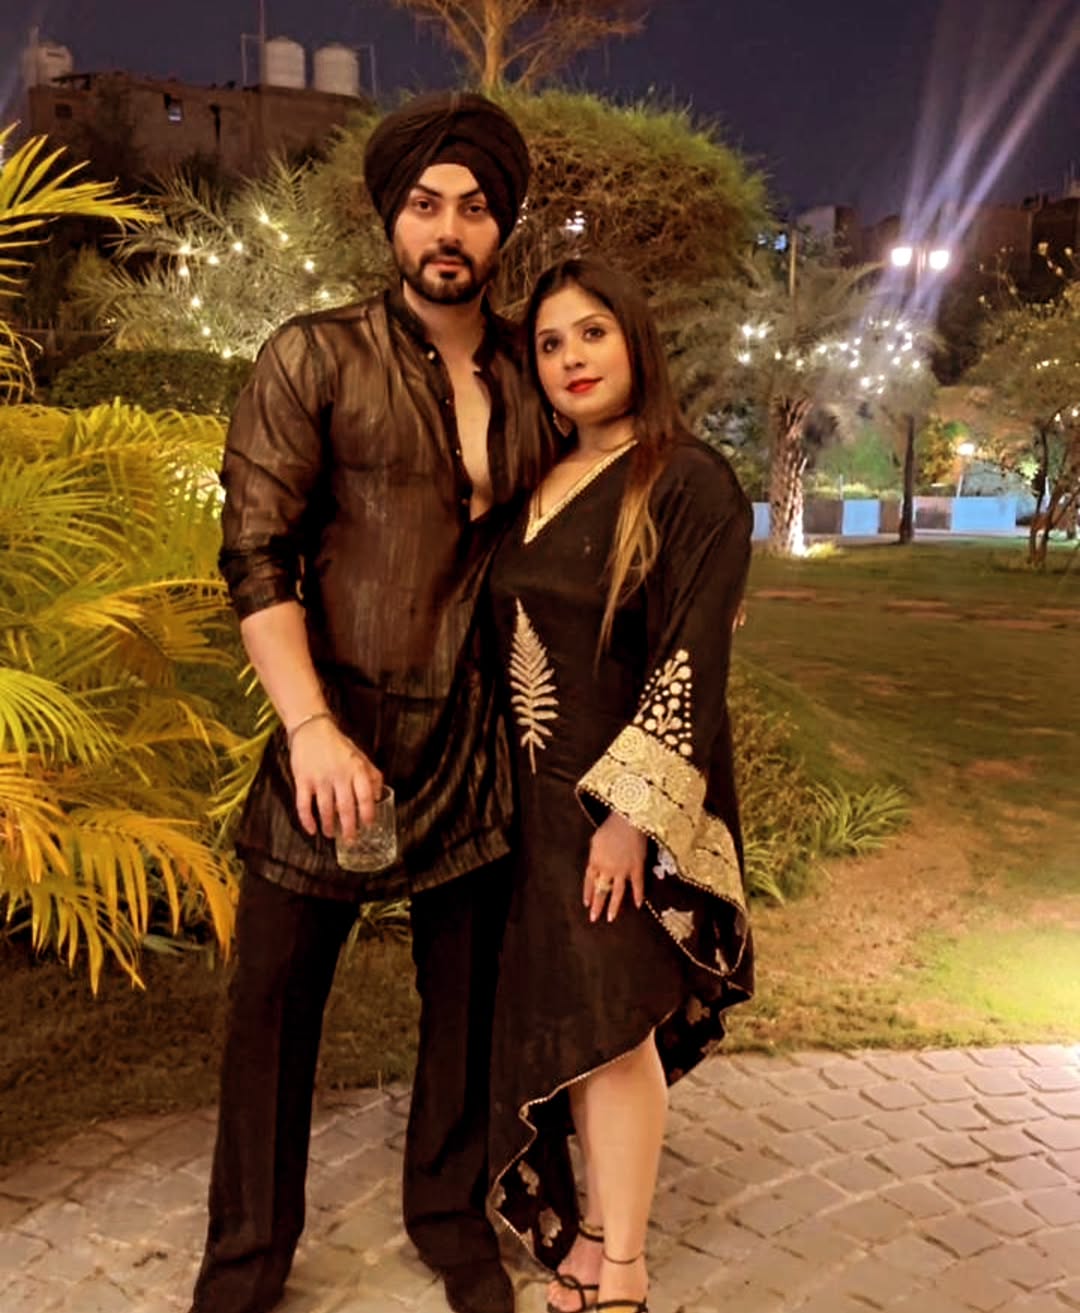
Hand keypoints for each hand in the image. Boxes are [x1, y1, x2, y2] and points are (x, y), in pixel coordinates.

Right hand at [289, 717, 382, 839]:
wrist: (312, 730)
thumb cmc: (338, 745)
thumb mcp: (360, 757)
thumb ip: (372, 775)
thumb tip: (378, 797)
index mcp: (356, 769)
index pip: (366, 797)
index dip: (368, 814)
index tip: (368, 825)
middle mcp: (339, 775)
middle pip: (346, 808)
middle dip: (349, 828)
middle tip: (351, 839)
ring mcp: (320, 779)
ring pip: (326, 810)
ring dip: (329, 826)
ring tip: (331, 834)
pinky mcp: (302, 780)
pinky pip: (304, 805)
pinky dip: (307, 820)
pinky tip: (312, 830)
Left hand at [584, 812, 646, 922]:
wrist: (628, 820)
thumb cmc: (610, 826)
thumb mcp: (596, 840)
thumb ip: (596, 855)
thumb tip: (596, 864)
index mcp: (595, 861)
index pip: (589, 881)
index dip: (588, 893)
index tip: (586, 903)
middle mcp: (607, 869)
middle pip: (601, 890)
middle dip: (597, 905)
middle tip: (593, 918)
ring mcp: (622, 870)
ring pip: (617, 893)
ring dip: (613, 907)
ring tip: (610, 918)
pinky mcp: (637, 868)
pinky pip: (638, 885)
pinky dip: (638, 896)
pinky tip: (638, 906)